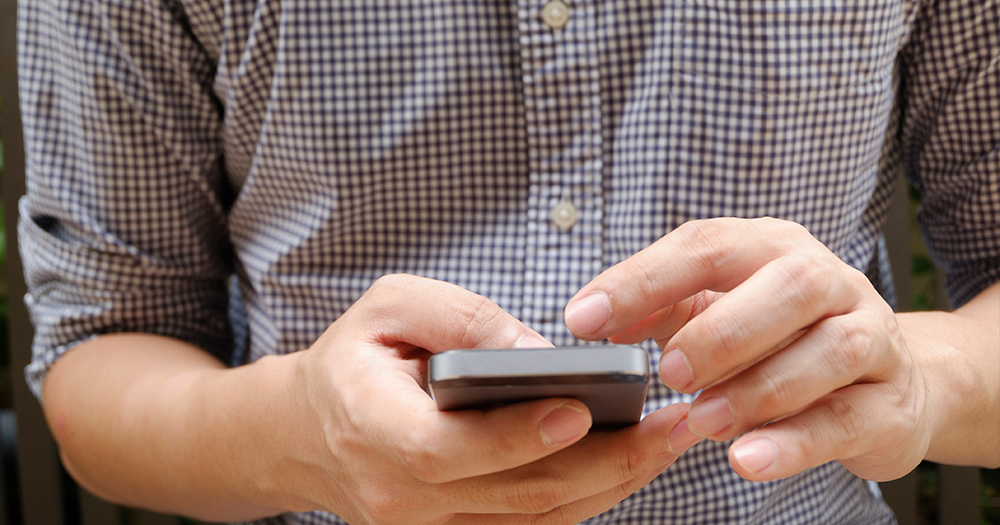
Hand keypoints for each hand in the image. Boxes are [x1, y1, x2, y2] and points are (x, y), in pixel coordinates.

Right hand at [292, 274, 701, 523]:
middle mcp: (398, 496)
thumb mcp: (389, 306)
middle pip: (513, 495)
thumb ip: (460, 320)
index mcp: (369, 427)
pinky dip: (585, 498)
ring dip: (610, 484)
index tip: (582, 411)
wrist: (309, 432)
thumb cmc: (354, 359)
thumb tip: (539, 354)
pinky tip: (628, 463)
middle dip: (604, 463)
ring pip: (535, 519)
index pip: (445, 449)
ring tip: (668, 441)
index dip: (514, 436)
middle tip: (670, 425)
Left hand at [564, 218, 929, 481]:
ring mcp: (872, 337)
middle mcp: (829, 280)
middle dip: (721, 331)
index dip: (642, 280)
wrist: (887, 380)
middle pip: (788, 286)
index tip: (583, 318)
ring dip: (757, 389)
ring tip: (702, 420)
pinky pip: (848, 419)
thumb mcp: (716, 311)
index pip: (707, 246)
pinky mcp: (892, 402)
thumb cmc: (780, 339)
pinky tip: (747, 458)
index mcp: (772, 247)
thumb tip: (594, 318)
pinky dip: (794, 442)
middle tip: (669, 374)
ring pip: (829, 352)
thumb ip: (660, 310)